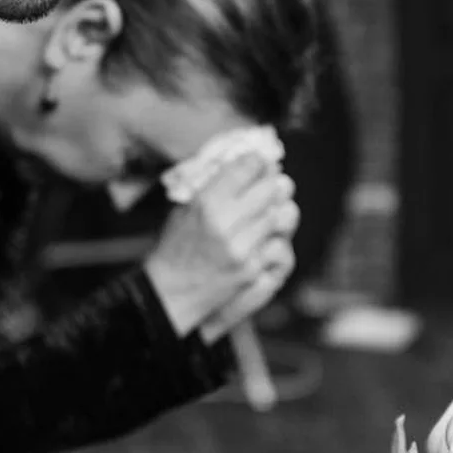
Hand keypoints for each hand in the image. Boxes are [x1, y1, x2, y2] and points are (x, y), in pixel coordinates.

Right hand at [144, 154, 296, 337]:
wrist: (170, 293)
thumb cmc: (175, 247)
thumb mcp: (184, 208)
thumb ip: (211, 184)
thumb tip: (240, 160)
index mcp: (207, 203)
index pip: (248, 167)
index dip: (258, 161)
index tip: (258, 162)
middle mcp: (226, 223)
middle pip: (271, 188)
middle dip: (273, 182)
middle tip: (270, 181)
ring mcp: (243, 248)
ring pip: (281, 215)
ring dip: (279, 208)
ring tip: (271, 207)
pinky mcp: (252, 269)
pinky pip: (279, 243)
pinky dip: (275, 236)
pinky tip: (266, 234)